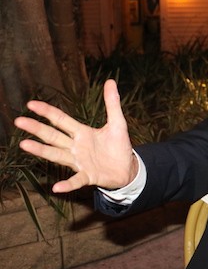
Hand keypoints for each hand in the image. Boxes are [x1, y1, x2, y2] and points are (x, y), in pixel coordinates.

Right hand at [14, 79, 135, 192]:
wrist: (128, 168)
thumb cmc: (119, 146)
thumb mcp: (117, 123)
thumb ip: (112, 104)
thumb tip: (110, 81)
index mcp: (81, 133)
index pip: (61, 120)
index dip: (47, 112)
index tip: (31, 104)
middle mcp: (76, 147)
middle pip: (53, 136)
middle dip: (37, 129)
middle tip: (19, 121)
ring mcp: (80, 162)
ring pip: (57, 155)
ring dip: (42, 151)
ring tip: (25, 145)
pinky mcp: (89, 176)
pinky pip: (76, 180)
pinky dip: (67, 184)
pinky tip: (56, 187)